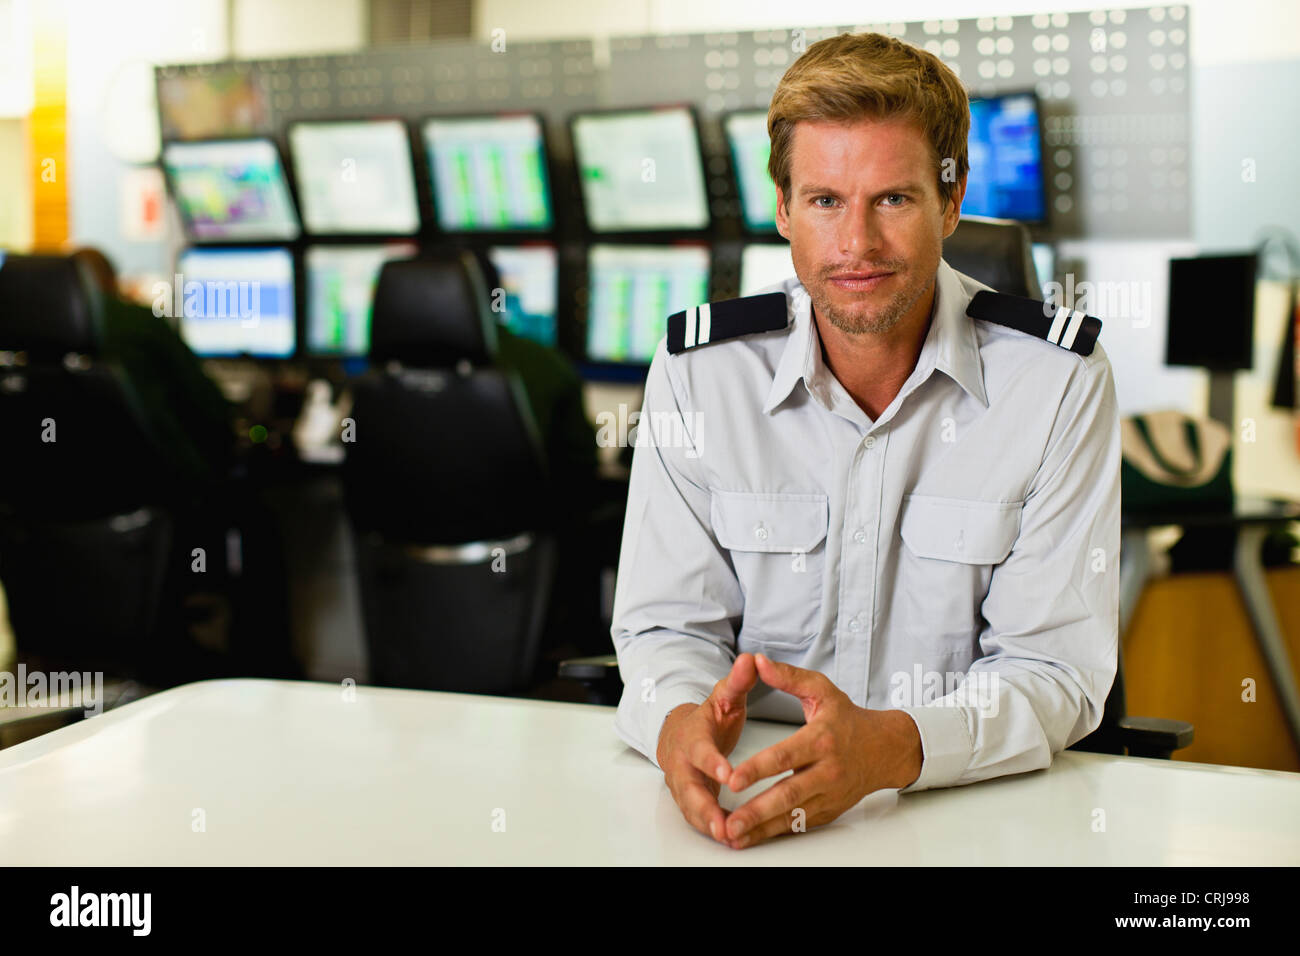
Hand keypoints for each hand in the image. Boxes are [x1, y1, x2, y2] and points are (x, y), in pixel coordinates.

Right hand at [656, 653, 758, 843]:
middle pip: (690, 789)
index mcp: (693, 738)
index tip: (729, 774)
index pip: (701, 752)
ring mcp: (684, 785)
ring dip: (709, 824)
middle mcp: (684, 765)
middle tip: (724, 824)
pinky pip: (699, 818)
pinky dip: (712, 829)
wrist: (679, 735)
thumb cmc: (706, 718)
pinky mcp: (690, 801)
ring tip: (730, 838)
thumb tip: (750, 659)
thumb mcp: (722, 697)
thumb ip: (737, 682)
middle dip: (706, 808)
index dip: (713, 763)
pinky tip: (733, 839)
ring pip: (692, 809)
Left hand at [721, 654, 922, 848]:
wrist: (887, 749)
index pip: (785, 757)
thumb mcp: (822, 690)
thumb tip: (757, 661)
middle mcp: (827, 771)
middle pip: (788, 794)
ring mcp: (829, 794)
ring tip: (733, 836)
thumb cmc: (849, 718)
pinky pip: (800, 824)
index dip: (757, 769)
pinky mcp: (829, 810)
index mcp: (821, 739)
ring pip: (792, 816)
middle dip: (756, 810)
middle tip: (729, 822)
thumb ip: (788, 677)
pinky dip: (775, 832)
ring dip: (761, 828)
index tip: (732, 779)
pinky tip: (753, 838)